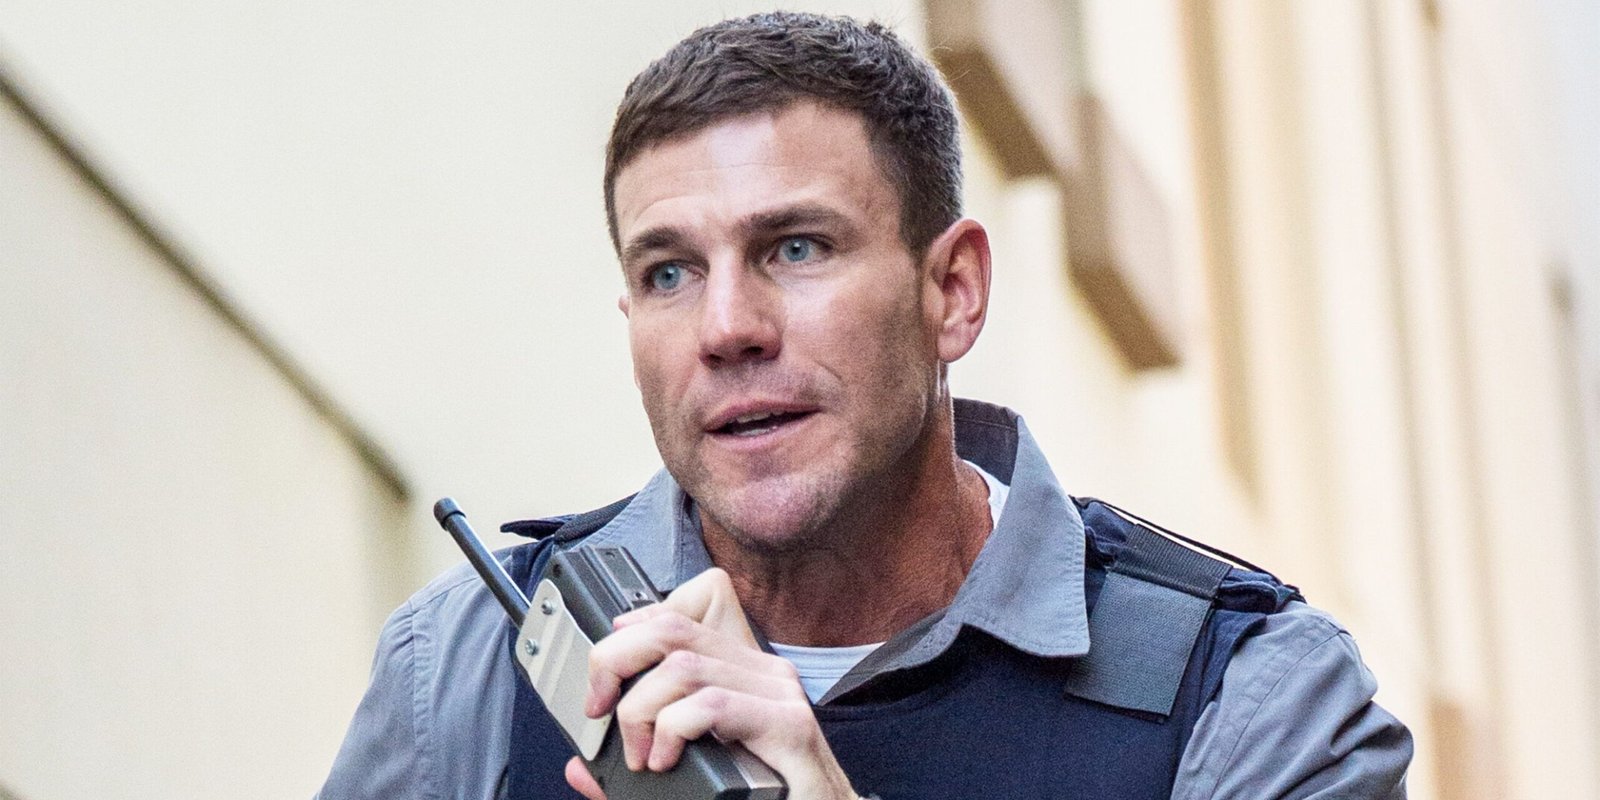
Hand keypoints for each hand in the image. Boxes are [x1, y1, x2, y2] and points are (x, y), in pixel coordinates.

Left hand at [565, 567, 861, 799]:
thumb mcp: (692, 776)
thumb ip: (638, 770)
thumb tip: (581, 771)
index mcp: (742, 674)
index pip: (680, 616)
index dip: (630, 630)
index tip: (602, 677)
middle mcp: (763, 674)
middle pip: (672, 630)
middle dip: (616, 662)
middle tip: (601, 713)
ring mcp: (780, 696)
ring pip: (685, 665)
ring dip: (643, 710)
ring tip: (642, 754)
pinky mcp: (789, 726)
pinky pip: (714, 703)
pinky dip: (675, 728)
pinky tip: (668, 758)